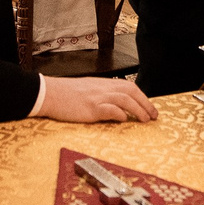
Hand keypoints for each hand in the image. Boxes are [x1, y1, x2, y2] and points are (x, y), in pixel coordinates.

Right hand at [38, 76, 159, 124]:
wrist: (49, 93)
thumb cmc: (66, 94)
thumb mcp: (88, 89)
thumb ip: (102, 94)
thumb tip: (116, 106)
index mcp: (103, 84)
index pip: (130, 87)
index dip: (143, 97)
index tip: (150, 108)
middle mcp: (103, 88)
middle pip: (132, 92)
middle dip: (146, 104)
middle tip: (154, 116)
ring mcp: (97, 97)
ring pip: (125, 100)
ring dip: (138, 110)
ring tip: (145, 120)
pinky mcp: (90, 108)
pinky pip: (110, 109)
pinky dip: (120, 113)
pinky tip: (124, 119)